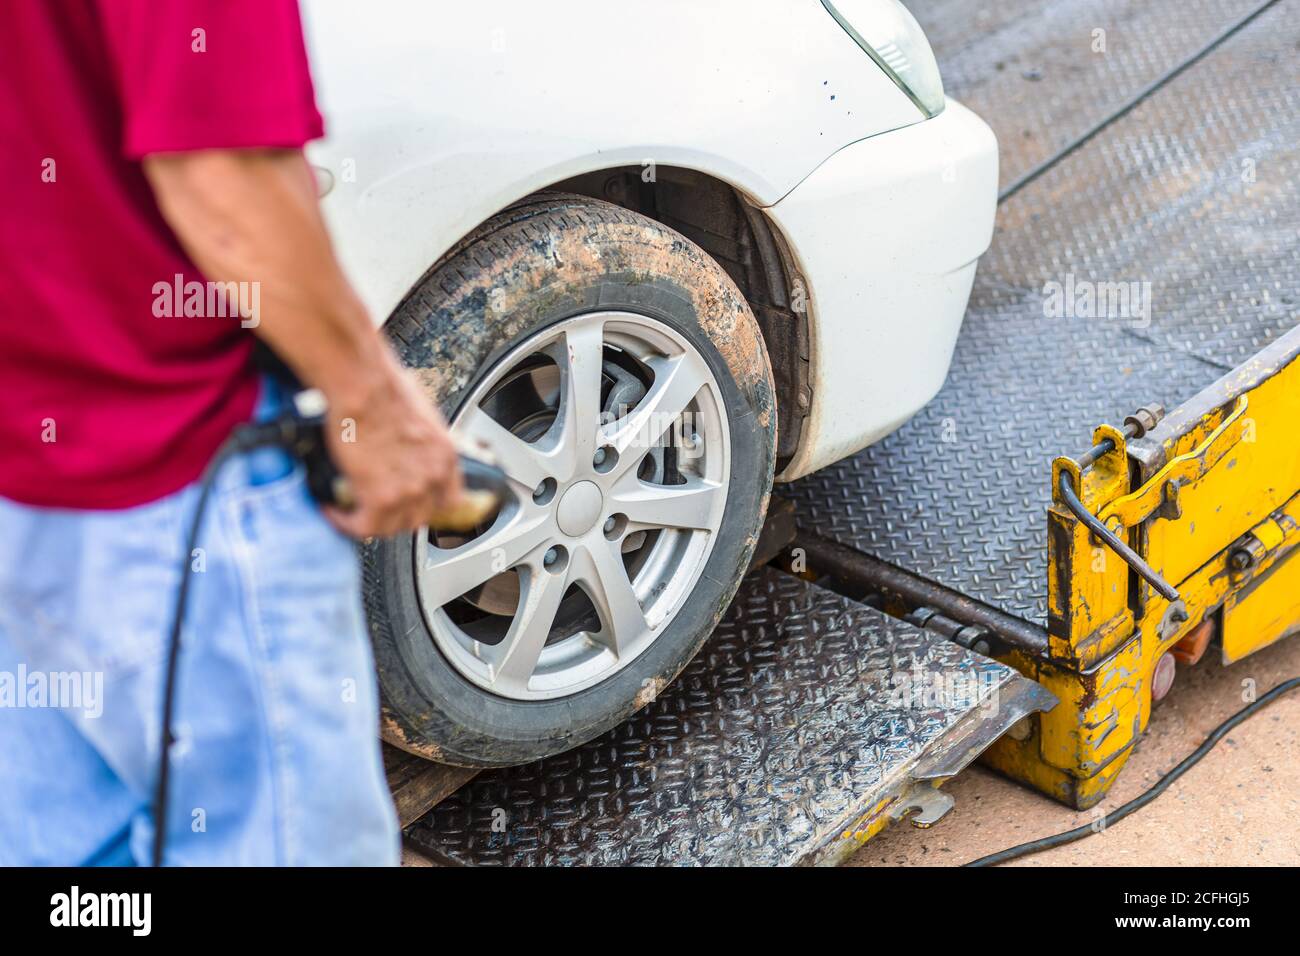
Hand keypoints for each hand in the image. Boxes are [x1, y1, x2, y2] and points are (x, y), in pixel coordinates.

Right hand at [322, 353, 463, 537]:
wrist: (364, 387)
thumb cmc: (385, 388)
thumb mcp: (421, 412)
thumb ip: (420, 438)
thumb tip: (407, 440)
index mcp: (445, 455)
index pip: (450, 500)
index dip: (428, 506)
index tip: (413, 506)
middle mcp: (433, 477)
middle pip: (420, 517)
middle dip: (396, 516)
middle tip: (375, 509)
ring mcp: (410, 491)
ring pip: (392, 527)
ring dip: (370, 522)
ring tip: (351, 513)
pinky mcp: (380, 498)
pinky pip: (364, 527)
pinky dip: (346, 523)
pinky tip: (334, 511)